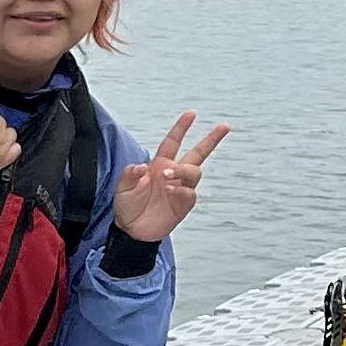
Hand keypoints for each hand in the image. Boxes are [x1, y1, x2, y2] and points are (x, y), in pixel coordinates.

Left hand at [111, 114, 227, 241]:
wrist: (131, 231)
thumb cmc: (127, 207)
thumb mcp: (121, 188)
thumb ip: (129, 174)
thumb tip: (143, 167)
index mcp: (159, 164)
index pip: (173, 142)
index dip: (182, 127)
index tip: (192, 113)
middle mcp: (173, 174)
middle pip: (198, 153)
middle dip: (212, 139)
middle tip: (224, 127)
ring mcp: (180, 189)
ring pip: (194, 172)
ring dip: (183, 170)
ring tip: (167, 176)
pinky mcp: (183, 205)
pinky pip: (190, 193)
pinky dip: (181, 190)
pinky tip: (170, 190)